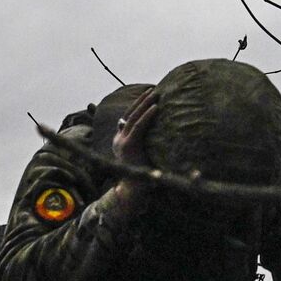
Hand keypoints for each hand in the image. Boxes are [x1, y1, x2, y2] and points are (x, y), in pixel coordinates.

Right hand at [108, 88, 157, 212]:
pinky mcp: (128, 146)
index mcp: (121, 142)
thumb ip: (147, 145)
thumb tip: (161, 135)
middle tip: (153, 89)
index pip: (128, 118)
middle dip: (141, 101)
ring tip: (156, 93)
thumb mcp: (144, 156)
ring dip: (145, 103)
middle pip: (130, 114)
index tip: (148, 96)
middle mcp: (119, 140)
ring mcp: (122, 142)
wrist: (133, 190)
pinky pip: (139, 126)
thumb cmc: (143, 176)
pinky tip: (156, 107)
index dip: (137, 106)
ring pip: (134, 117)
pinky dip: (148, 116)